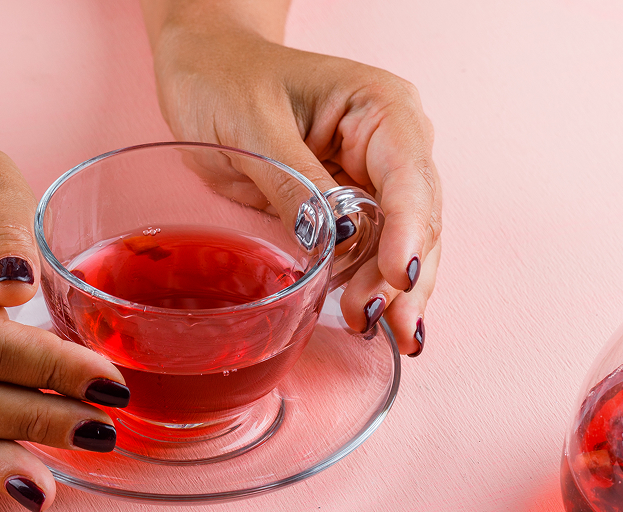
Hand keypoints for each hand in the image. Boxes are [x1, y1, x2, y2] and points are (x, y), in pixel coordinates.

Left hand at [149, 25, 440, 355]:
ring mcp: (378, 177)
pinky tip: (372, 321)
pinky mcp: (355, 206)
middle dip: (401, 275)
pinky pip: (375, 252)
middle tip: (372, 319)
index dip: (408, 232)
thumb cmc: (225, 79)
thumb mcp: (253, 128)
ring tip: (372, 329)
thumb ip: (297, 183)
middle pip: (418, 219)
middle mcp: (394, 143)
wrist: (203, 72)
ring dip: (394, 291)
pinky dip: (373, 286)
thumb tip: (341, 239)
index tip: (397, 278)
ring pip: (404, 244)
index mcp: (381, 107)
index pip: (409, 176)